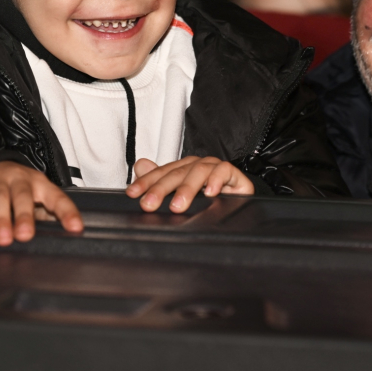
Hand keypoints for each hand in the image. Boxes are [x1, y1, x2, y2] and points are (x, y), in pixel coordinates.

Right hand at [0, 161, 82, 245]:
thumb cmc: (19, 189)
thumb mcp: (36, 198)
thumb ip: (47, 215)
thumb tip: (61, 235)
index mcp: (41, 184)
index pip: (57, 198)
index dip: (67, 212)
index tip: (75, 228)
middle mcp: (21, 180)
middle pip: (23, 195)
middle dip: (24, 216)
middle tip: (25, 235)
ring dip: (1, 219)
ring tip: (3, 238)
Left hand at [125, 156, 253, 212]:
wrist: (239, 204)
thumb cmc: (208, 201)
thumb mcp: (180, 194)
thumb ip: (159, 181)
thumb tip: (140, 165)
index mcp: (184, 168)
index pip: (162, 173)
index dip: (146, 182)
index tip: (133, 194)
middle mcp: (198, 165)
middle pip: (177, 173)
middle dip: (161, 189)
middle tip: (149, 204)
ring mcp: (216, 168)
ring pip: (199, 171)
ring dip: (187, 189)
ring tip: (177, 205)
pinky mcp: (234, 175)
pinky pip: (224, 172)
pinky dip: (216, 181)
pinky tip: (210, 193)